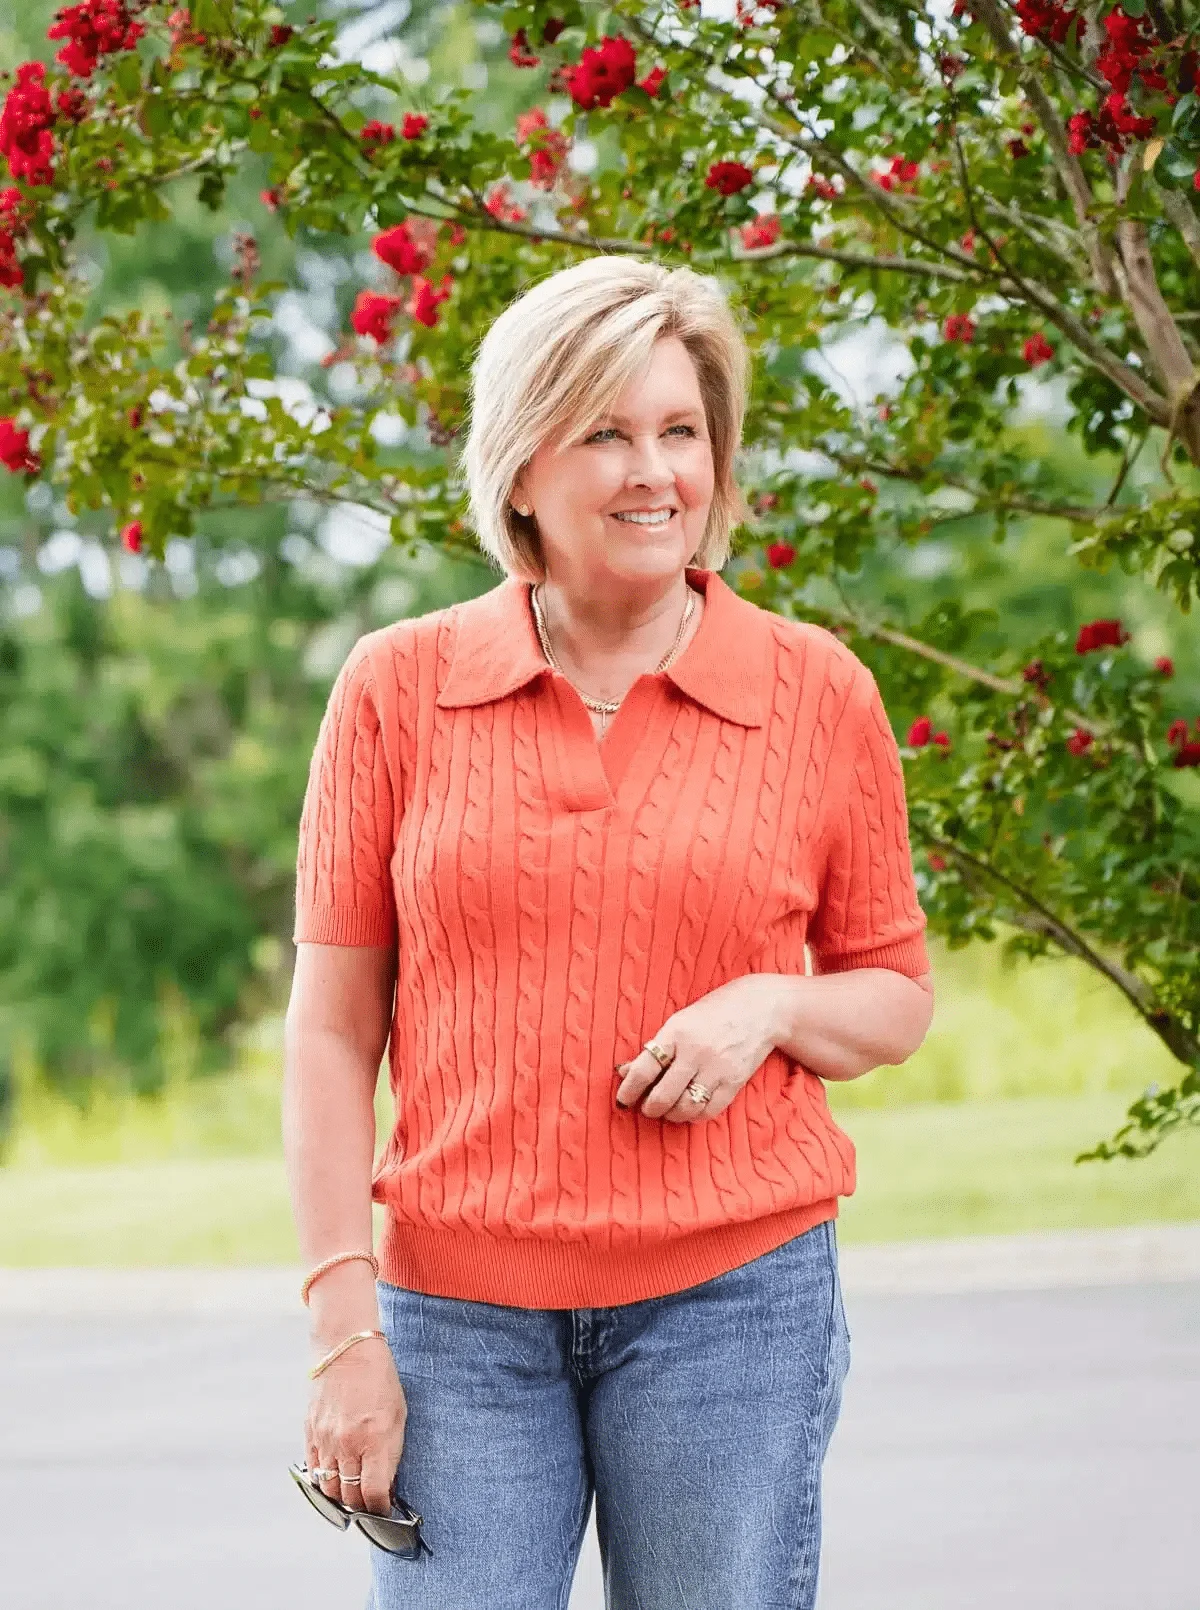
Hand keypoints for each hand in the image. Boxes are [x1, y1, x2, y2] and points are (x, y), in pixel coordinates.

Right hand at [306, 1328, 407, 1517]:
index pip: (374, 1493)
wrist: (347, 1349)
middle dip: (362, 1508)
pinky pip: (314, 1470)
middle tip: (369, 1508)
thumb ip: (392, 1453)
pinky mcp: (310, 1433)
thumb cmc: (379, 1379)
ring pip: (329, 1488)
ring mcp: (326, 1440)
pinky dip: (323, 1482)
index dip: (380, 1510)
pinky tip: (333, 1482)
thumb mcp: (398, 1415)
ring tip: (352, 1498)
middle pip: (350, 1496)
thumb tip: (386, 1485)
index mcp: (375, 1439)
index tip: (385, 1512)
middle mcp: (348, 1444)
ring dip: (340, 1499)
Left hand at [614, 974, 783, 1122]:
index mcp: (677, 1031)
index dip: (628, 1089)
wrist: (761, 1008)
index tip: (622, 1100)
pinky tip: (689, 1109)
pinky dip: (694, 1116)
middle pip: (663, 1095)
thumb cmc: (714, 1013)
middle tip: (646, 1108)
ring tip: (667, 1110)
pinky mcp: (734, 1082)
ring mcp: (717, 1069)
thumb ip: (657, 1048)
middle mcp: (696, 1052)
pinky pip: (709, 1110)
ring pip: (686, 1108)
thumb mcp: (681, 1021)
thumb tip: (625, 1072)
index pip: (645, 1068)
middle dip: (649, 1108)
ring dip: (671, 1115)